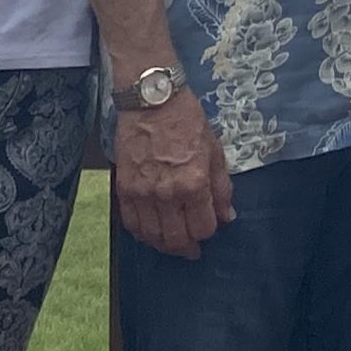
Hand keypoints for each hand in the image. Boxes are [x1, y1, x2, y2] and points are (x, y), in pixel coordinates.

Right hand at [112, 91, 234, 258]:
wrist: (152, 101)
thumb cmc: (187, 121)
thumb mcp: (215, 151)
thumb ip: (222, 188)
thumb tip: (227, 217)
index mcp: (194, 184)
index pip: (203, 228)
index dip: (208, 233)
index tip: (208, 228)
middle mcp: (168, 194)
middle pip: (177, 239)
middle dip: (187, 248)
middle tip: (191, 250)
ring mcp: (143, 193)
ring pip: (153, 237)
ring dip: (164, 245)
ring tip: (172, 242)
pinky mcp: (124, 188)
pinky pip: (131, 224)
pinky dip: (142, 233)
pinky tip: (150, 232)